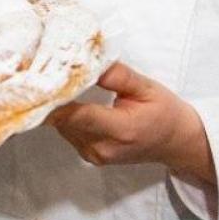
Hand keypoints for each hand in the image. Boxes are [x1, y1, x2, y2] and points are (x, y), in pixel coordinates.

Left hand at [47, 62, 215, 185]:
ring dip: (59, 107)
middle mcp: (104, 147)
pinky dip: (67, 117)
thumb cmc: (164, 112)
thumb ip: (118, 76)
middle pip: (65, 122)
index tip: (43, 80)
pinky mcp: (91, 157)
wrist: (175, 142)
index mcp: (121, 130)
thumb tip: (91, 62)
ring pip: (63, 128)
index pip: (78, 115)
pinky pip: (69, 133)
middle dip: (54, 98)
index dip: (57, 99)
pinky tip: (72, 101)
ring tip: (58, 84)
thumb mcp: (147, 87)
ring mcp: (95, 155)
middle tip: (45, 72)